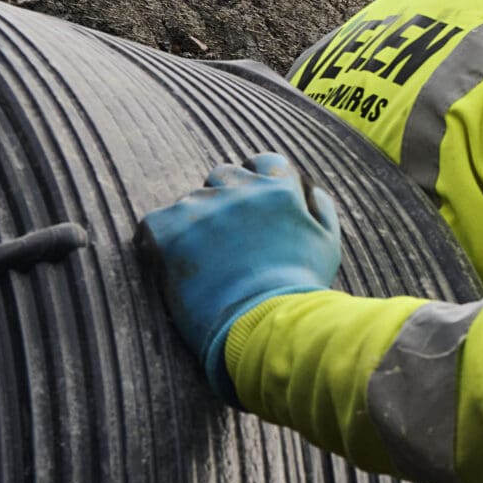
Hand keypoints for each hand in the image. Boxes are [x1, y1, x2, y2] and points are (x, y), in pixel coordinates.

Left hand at [141, 154, 342, 403]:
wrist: (263, 320)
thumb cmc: (299, 287)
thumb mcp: (328, 244)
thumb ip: (321, 209)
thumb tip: (311, 191)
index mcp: (280, 189)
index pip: (264, 162)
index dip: (256, 178)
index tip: (250, 200)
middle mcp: (242, 189)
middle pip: (223, 176)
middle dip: (224, 198)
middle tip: (224, 237)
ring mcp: (204, 208)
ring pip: (191, 201)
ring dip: (195, 222)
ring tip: (202, 260)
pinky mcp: (170, 230)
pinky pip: (154, 223)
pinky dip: (159, 241)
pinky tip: (172, 264)